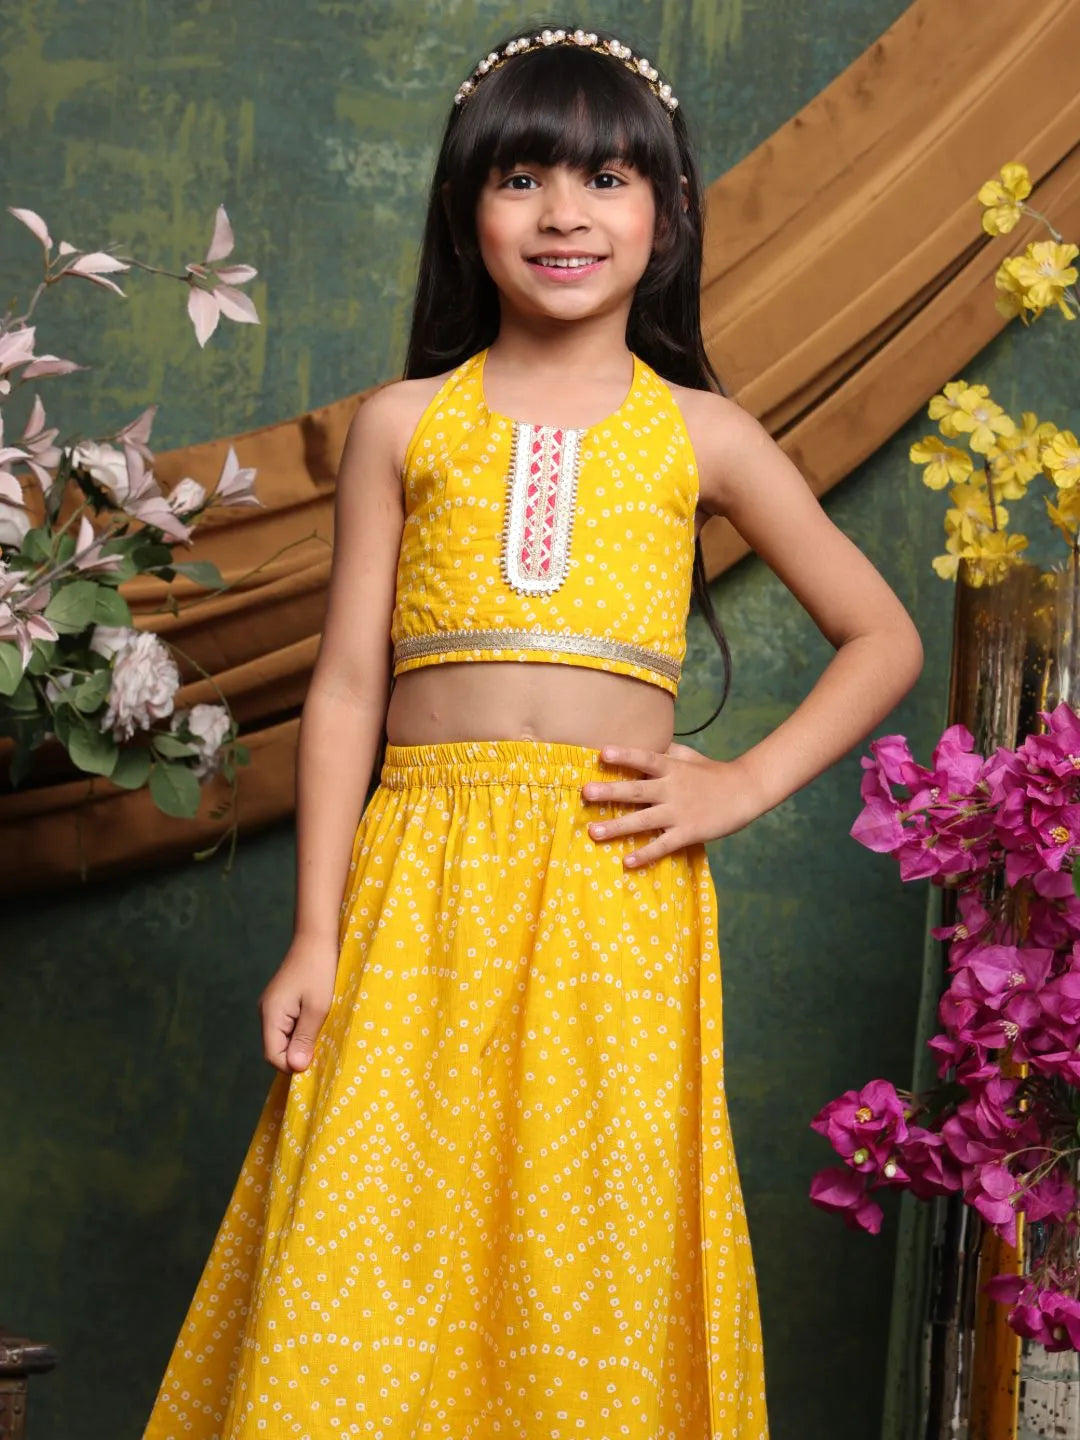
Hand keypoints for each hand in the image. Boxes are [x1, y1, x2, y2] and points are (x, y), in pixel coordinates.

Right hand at [257, 935, 338, 1073]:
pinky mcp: (281, 1001)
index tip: (317, 1060)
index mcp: (271, 1014)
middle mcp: (266, 1012)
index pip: (273, 1055)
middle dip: (298, 1053)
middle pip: (277, 1048)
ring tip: (322, 1031)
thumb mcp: (318, 1008)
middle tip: (323, 1045)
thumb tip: (296, 1067)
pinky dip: (302, 1028)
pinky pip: (288, 1025)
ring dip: (302, 1040)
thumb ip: (305, 1038)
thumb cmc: (320, 970)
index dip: (293, 1064)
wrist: (316, 937)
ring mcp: (272, 1006)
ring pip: (284, 1037)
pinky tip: (318, 1021)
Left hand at [581, 742, 763, 869]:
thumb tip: (647, 742)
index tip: (602, 753)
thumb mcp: (690, 756)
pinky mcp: (688, 832)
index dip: (625, 755)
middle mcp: (672, 789)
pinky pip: (663, 845)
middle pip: (637, 791)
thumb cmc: (714, 773)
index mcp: (673, 769)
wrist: (746, 791)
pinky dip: (645, 854)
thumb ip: (667, 751)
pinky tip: (627, 861)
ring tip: (593, 831)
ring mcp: (679, 812)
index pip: (646, 759)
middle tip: (586, 792)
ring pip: (643, 820)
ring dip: (617, 826)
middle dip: (610, 792)